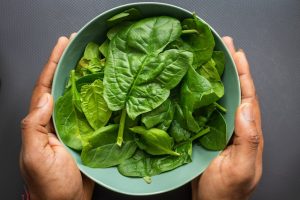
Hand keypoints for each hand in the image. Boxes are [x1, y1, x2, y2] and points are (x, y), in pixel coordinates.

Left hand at [20, 35, 93, 199]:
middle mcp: (56, 120)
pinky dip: (97, 97)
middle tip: (80, 45)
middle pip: (62, 86)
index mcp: (41, 122)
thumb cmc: (49, 184)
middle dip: (68, 64)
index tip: (63, 44)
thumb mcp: (34, 156)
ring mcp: (72, 126)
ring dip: (85, 77)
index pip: (45, 87)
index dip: (52, 64)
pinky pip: (92, 111)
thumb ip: (34, 127)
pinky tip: (105, 88)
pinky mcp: (86, 134)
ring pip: (78, 96)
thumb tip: (44, 98)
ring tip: (94, 59)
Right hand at [192, 37, 262, 199]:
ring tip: (210, 57)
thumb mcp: (241, 169)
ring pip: (221, 96)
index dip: (243, 73)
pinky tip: (195, 82)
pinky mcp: (207, 132)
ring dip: (217, 76)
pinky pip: (206, 108)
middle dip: (231, 66)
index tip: (237, 53)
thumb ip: (249, 140)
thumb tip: (247, 108)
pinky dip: (203, 92)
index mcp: (249, 131)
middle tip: (223, 45)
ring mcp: (222, 128)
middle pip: (236, 90)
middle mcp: (236, 125)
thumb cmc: (226, 192)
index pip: (248, 96)